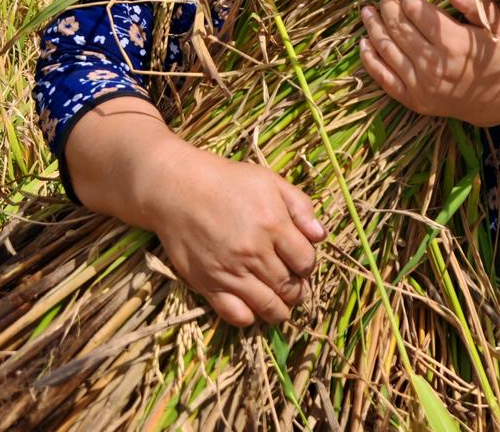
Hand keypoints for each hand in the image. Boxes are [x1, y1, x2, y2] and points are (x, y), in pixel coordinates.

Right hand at [141, 138, 326, 327]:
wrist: (179, 189)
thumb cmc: (228, 181)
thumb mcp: (270, 181)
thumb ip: (300, 206)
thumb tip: (321, 236)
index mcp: (274, 225)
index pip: (306, 261)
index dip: (309, 266)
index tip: (303, 263)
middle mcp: (254, 253)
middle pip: (289, 287)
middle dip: (299, 291)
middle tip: (297, 288)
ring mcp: (231, 272)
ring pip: (268, 306)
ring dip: (281, 311)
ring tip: (283, 305)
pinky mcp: (208, 285)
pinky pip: (235, 315)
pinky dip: (250, 318)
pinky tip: (255, 310)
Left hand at [359, 0, 499, 126]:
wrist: (497, 101)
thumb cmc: (498, 56)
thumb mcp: (496, 25)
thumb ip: (472, 2)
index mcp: (454, 43)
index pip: (417, 11)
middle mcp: (434, 65)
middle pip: (398, 26)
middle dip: (388, 3)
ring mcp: (420, 85)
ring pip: (386, 48)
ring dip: (373, 26)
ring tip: (367, 10)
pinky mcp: (412, 99)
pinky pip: (383, 77)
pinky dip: (369, 58)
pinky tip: (364, 42)